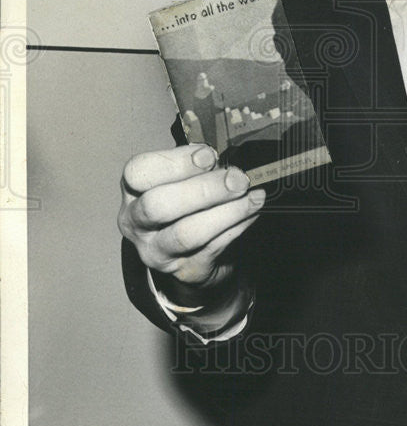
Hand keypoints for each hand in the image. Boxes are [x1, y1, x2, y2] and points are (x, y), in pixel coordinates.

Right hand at [118, 145, 264, 294]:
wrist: (193, 254)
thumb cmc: (188, 204)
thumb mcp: (182, 180)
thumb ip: (195, 165)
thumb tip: (222, 155)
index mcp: (133, 190)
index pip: (138, 172)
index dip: (175, 162)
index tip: (209, 155)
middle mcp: (136, 223)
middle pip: (157, 206)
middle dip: (202, 190)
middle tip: (238, 179)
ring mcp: (158, 251)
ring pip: (187, 234)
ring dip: (227, 212)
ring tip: (253, 197)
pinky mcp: (186, 270)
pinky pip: (213, 248)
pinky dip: (237, 227)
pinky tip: (252, 213)